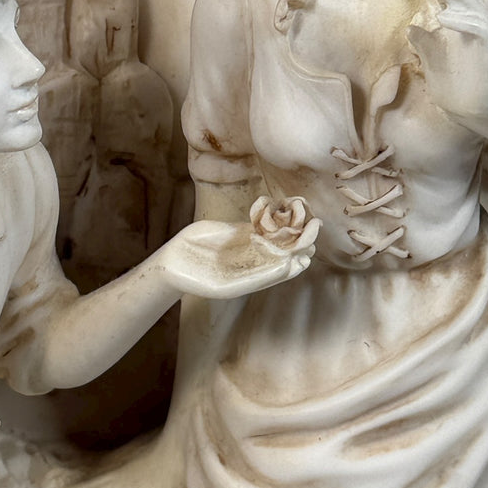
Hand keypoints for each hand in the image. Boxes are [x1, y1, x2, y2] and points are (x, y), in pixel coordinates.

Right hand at [158, 211, 317, 300]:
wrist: (174, 264)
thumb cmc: (198, 281)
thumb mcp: (228, 285)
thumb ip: (259, 277)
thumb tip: (290, 265)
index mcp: (259, 277)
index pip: (290, 267)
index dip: (303, 253)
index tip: (311, 240)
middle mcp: (258, 262)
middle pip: (289, 248)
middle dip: (302, 235)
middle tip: (314, 221)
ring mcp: (250, 245)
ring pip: (278, 232)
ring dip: (289, 220)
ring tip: (298, 206)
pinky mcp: (240, 230)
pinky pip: (260, 221)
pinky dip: (267, 212)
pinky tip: (273, 202)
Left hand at [408, 0, 487, 127]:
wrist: (478, 111)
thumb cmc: (457, 88)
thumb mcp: (435, 61)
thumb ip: (425, 43)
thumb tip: (411, 28)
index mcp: (467, 27)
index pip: (454, 1)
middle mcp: (480, 27)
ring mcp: (487, 36)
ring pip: (474, 8)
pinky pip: (477, 28)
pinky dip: (462, 21)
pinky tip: (444, 17)